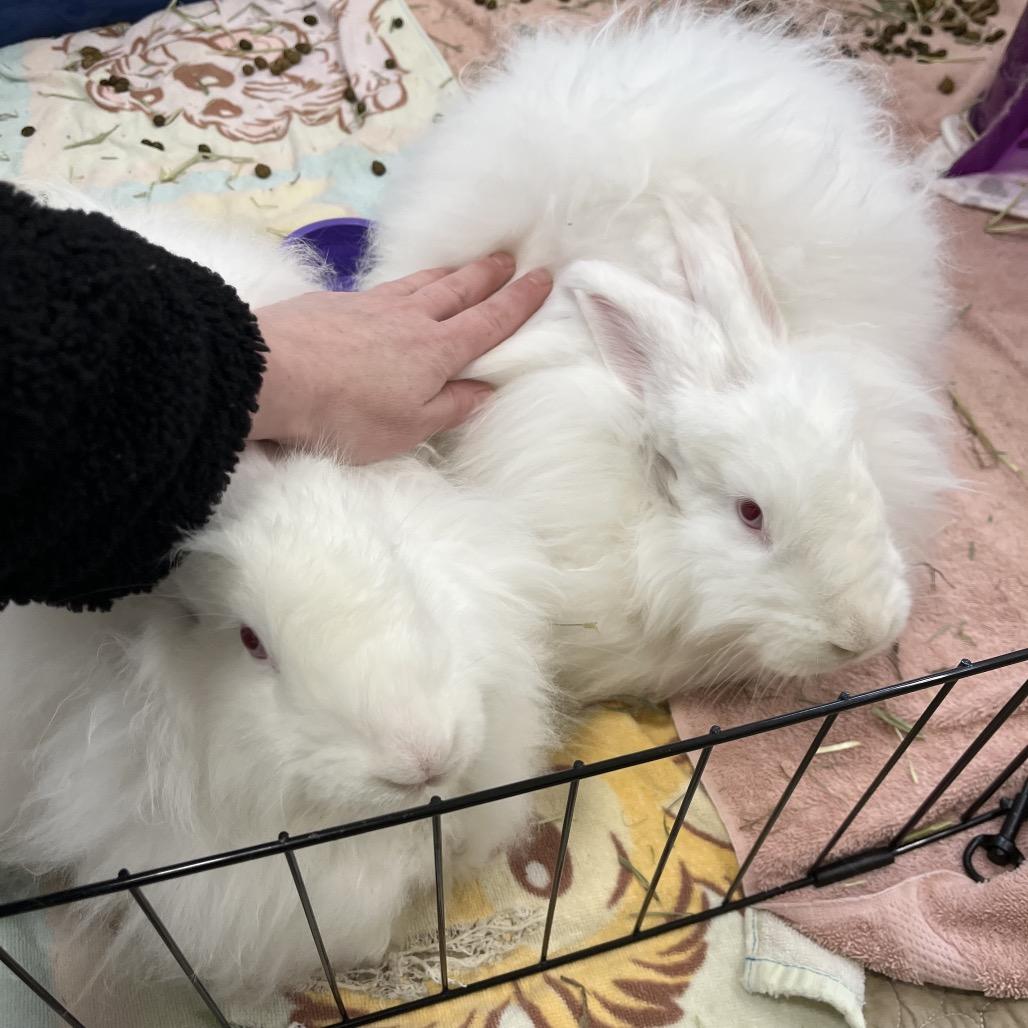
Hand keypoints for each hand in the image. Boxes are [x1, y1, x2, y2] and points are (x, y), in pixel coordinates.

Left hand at [250, 253, 551, 462]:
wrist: (273, 374)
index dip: (517, 302)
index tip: (541, 280)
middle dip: (488, 276)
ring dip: (451, 273)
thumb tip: (484, 391)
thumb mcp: (408, 428)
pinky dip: (407, 281)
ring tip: (467, 265)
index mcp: (436, 352)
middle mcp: (411, 319)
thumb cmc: (345, 412)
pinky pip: (386, 286)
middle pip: (459, 290)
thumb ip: (450, 407)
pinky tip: (402, 286)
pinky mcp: (338, 302)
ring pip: (423, 282)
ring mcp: (373, 305)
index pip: (488, 322)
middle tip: (509, 259)